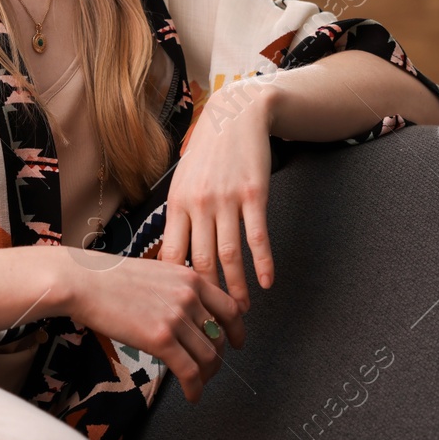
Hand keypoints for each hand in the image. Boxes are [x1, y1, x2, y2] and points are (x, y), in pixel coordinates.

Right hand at [62, 250, 244, 402]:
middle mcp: (189, 296)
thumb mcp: (155, 271)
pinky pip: (190, 372)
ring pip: (209, 357)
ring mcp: (176, 318)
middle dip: (218, 358)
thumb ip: (177, 288)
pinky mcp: (160, 339)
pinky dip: (195, 389)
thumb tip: (188, 312)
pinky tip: (191, 395)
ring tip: (198, 384)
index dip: (237, 330)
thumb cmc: (108, 276)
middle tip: (210, 369)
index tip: (236, 342)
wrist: (83, 280)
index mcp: (190, 277)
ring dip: (207, 377)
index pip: (230, 308)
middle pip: (220, 337)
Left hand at [160, 78, 276, 313]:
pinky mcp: (254, 194)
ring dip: (237, 287)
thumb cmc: (207, 154)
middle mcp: (198, 203)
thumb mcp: (183, 181)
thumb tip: (172, 257)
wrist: (235, 116)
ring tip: (242, 311)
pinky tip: (267, 282)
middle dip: (207, 297)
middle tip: (214, 323)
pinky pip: (257, 236)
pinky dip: (263, 263)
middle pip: (201, 262)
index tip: (180, 308)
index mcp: (176, 203)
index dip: (175, 286)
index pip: (171, 254)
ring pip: (229, 254)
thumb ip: (179, 216)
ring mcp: (226, 199)